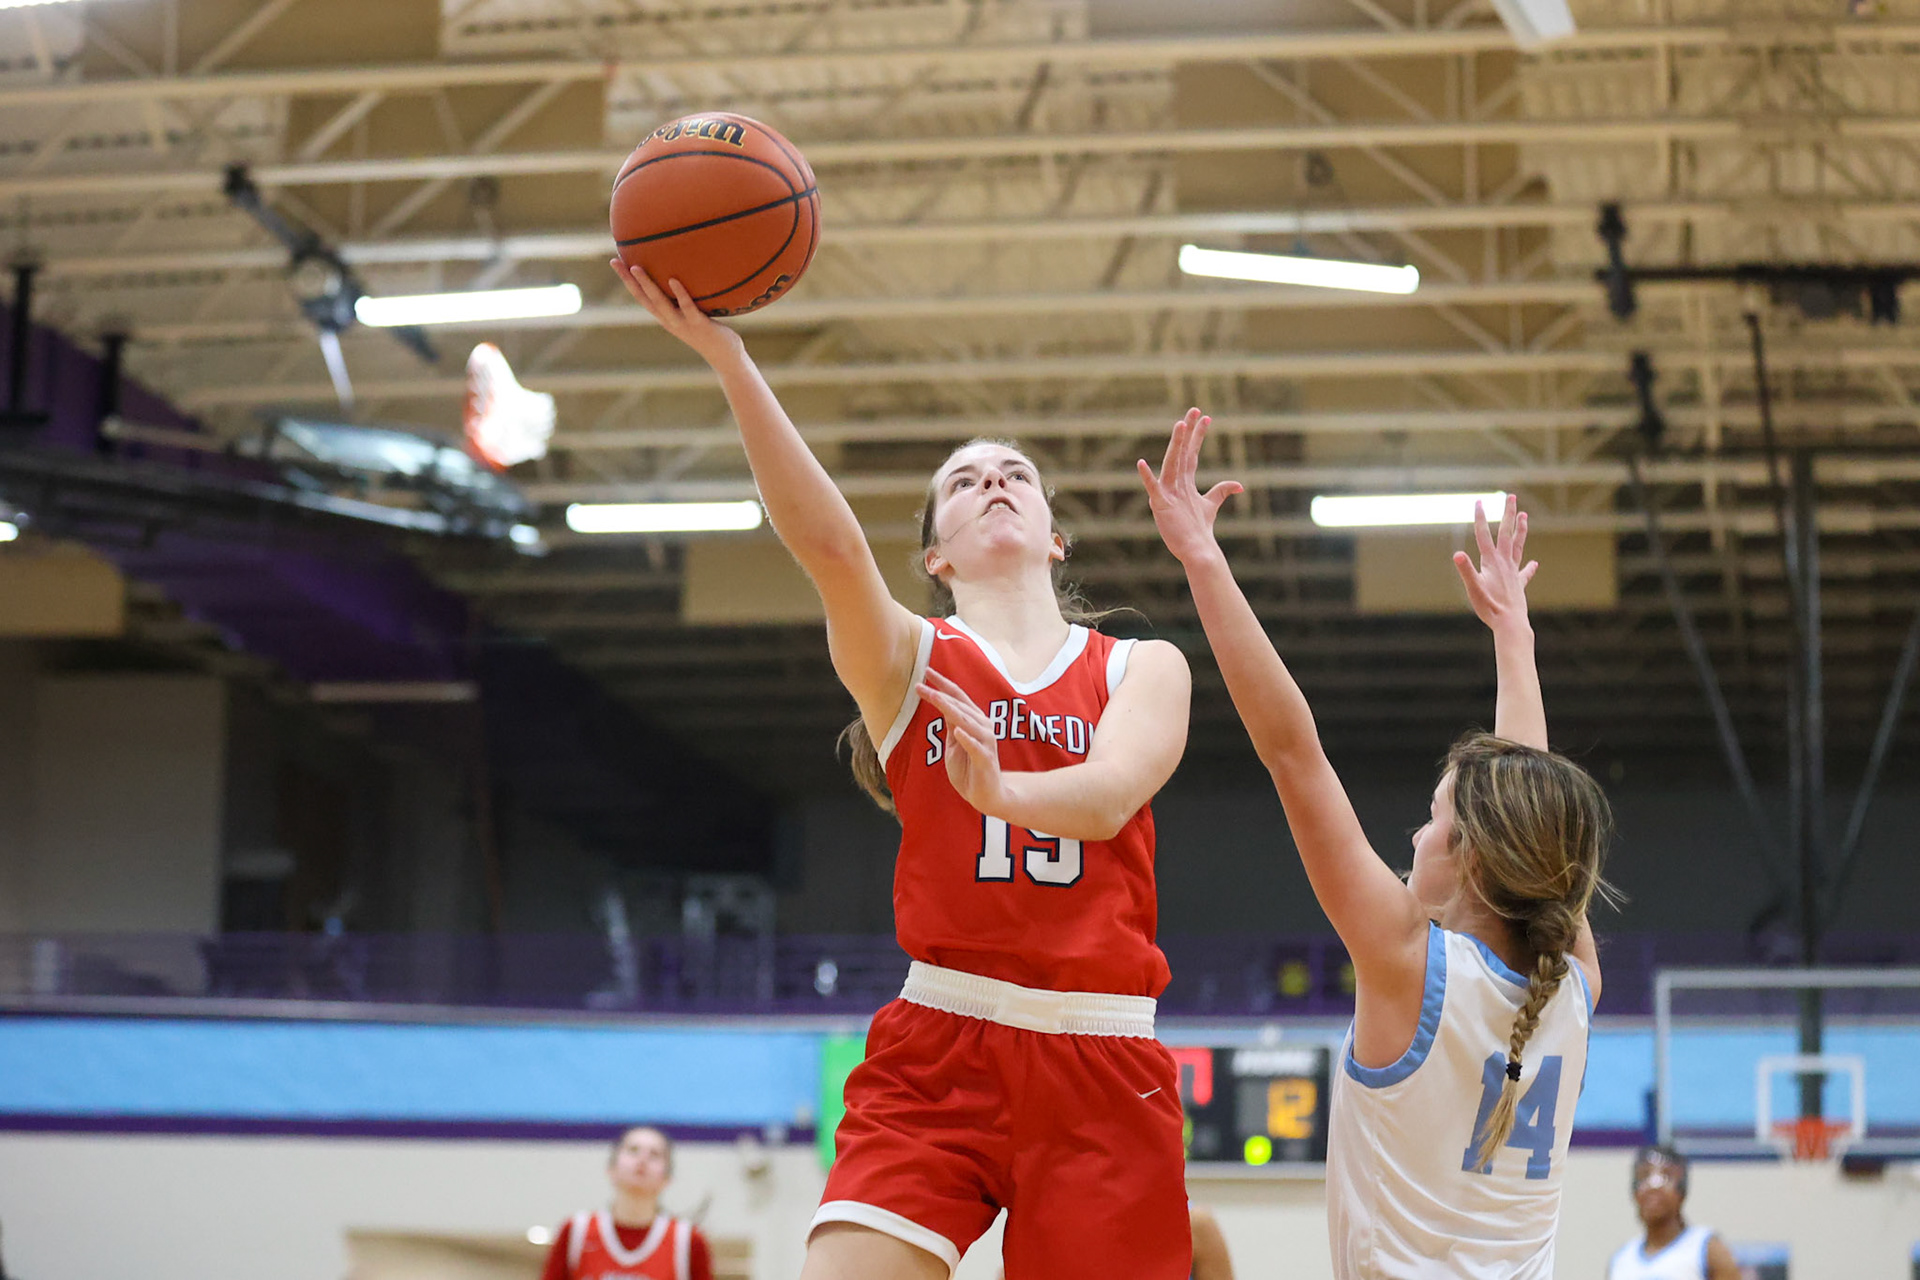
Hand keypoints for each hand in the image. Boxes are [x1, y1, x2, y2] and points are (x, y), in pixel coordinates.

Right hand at [608, 259, 745, 366]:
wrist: (726, 357)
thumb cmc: (711, 331)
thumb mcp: (693, 313)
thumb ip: (685, 297)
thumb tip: (683, 272)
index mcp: (665, 317)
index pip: (641, 296)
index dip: (627, 280)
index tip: (615, 262)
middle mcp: (669, 320)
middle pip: (644, 298)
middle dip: (628, 280)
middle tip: (615, 261)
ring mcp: (683, 323)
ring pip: (660, 303)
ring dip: (647, 285)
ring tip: (636, 267)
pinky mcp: (699, 325)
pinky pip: (687, 307)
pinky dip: (680, 294)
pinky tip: (673, 280)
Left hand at [915, 669, 1008, 815]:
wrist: (986, 794)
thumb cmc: (970, 767)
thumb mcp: (954, 743)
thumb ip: (951, 723)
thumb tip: (942, 703)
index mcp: (974, 721)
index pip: (957, 697)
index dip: (942, 684)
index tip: (926, 672)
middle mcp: (983, 726)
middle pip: (960, 705)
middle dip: (940, 693)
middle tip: (921, 683)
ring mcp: (985, 742)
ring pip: (966, 721)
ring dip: (950, 708)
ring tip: (935, 697)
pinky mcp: (985, 759)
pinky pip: (975, 747)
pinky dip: (967, 738)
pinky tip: (957, 731)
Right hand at [1137, 409, 1243, 564]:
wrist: (1195, 549)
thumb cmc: (1199, 528)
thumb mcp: (1211, 505)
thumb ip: (1222, 491)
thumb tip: (1240, 485)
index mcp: (1185, 482)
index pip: (1192, 453)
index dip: (1198, 436)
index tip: (1205, 417)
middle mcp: (1175, 483)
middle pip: (1182, 452)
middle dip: (1188, 431)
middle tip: (1194, 410)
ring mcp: (1168, 493)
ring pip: (1172, 463)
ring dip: (1176, 444)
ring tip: (1180, 425)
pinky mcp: (1161, 506)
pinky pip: (1153, 489)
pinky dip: (1147, 477)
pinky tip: (1141, 464)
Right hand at [1452, 493, 1536, 631]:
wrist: (1511, 623)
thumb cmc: (1490, 607)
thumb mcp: (1473, 588)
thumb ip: (1466, 570)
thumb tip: (1457, 554)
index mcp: (1492, 562)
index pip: (1484, 535)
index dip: (1480, 518)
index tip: (1479, 502)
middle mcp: (1505, 563)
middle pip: (1506, 533)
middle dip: (1507, 514)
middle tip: (1511, 496)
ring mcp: (1513, 572)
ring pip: (1518, 545)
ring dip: (1520, 530)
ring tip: (1524, 515)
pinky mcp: (1518, 584)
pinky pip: (1525, 572)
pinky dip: (1529, 567)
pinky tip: (1535, 563)